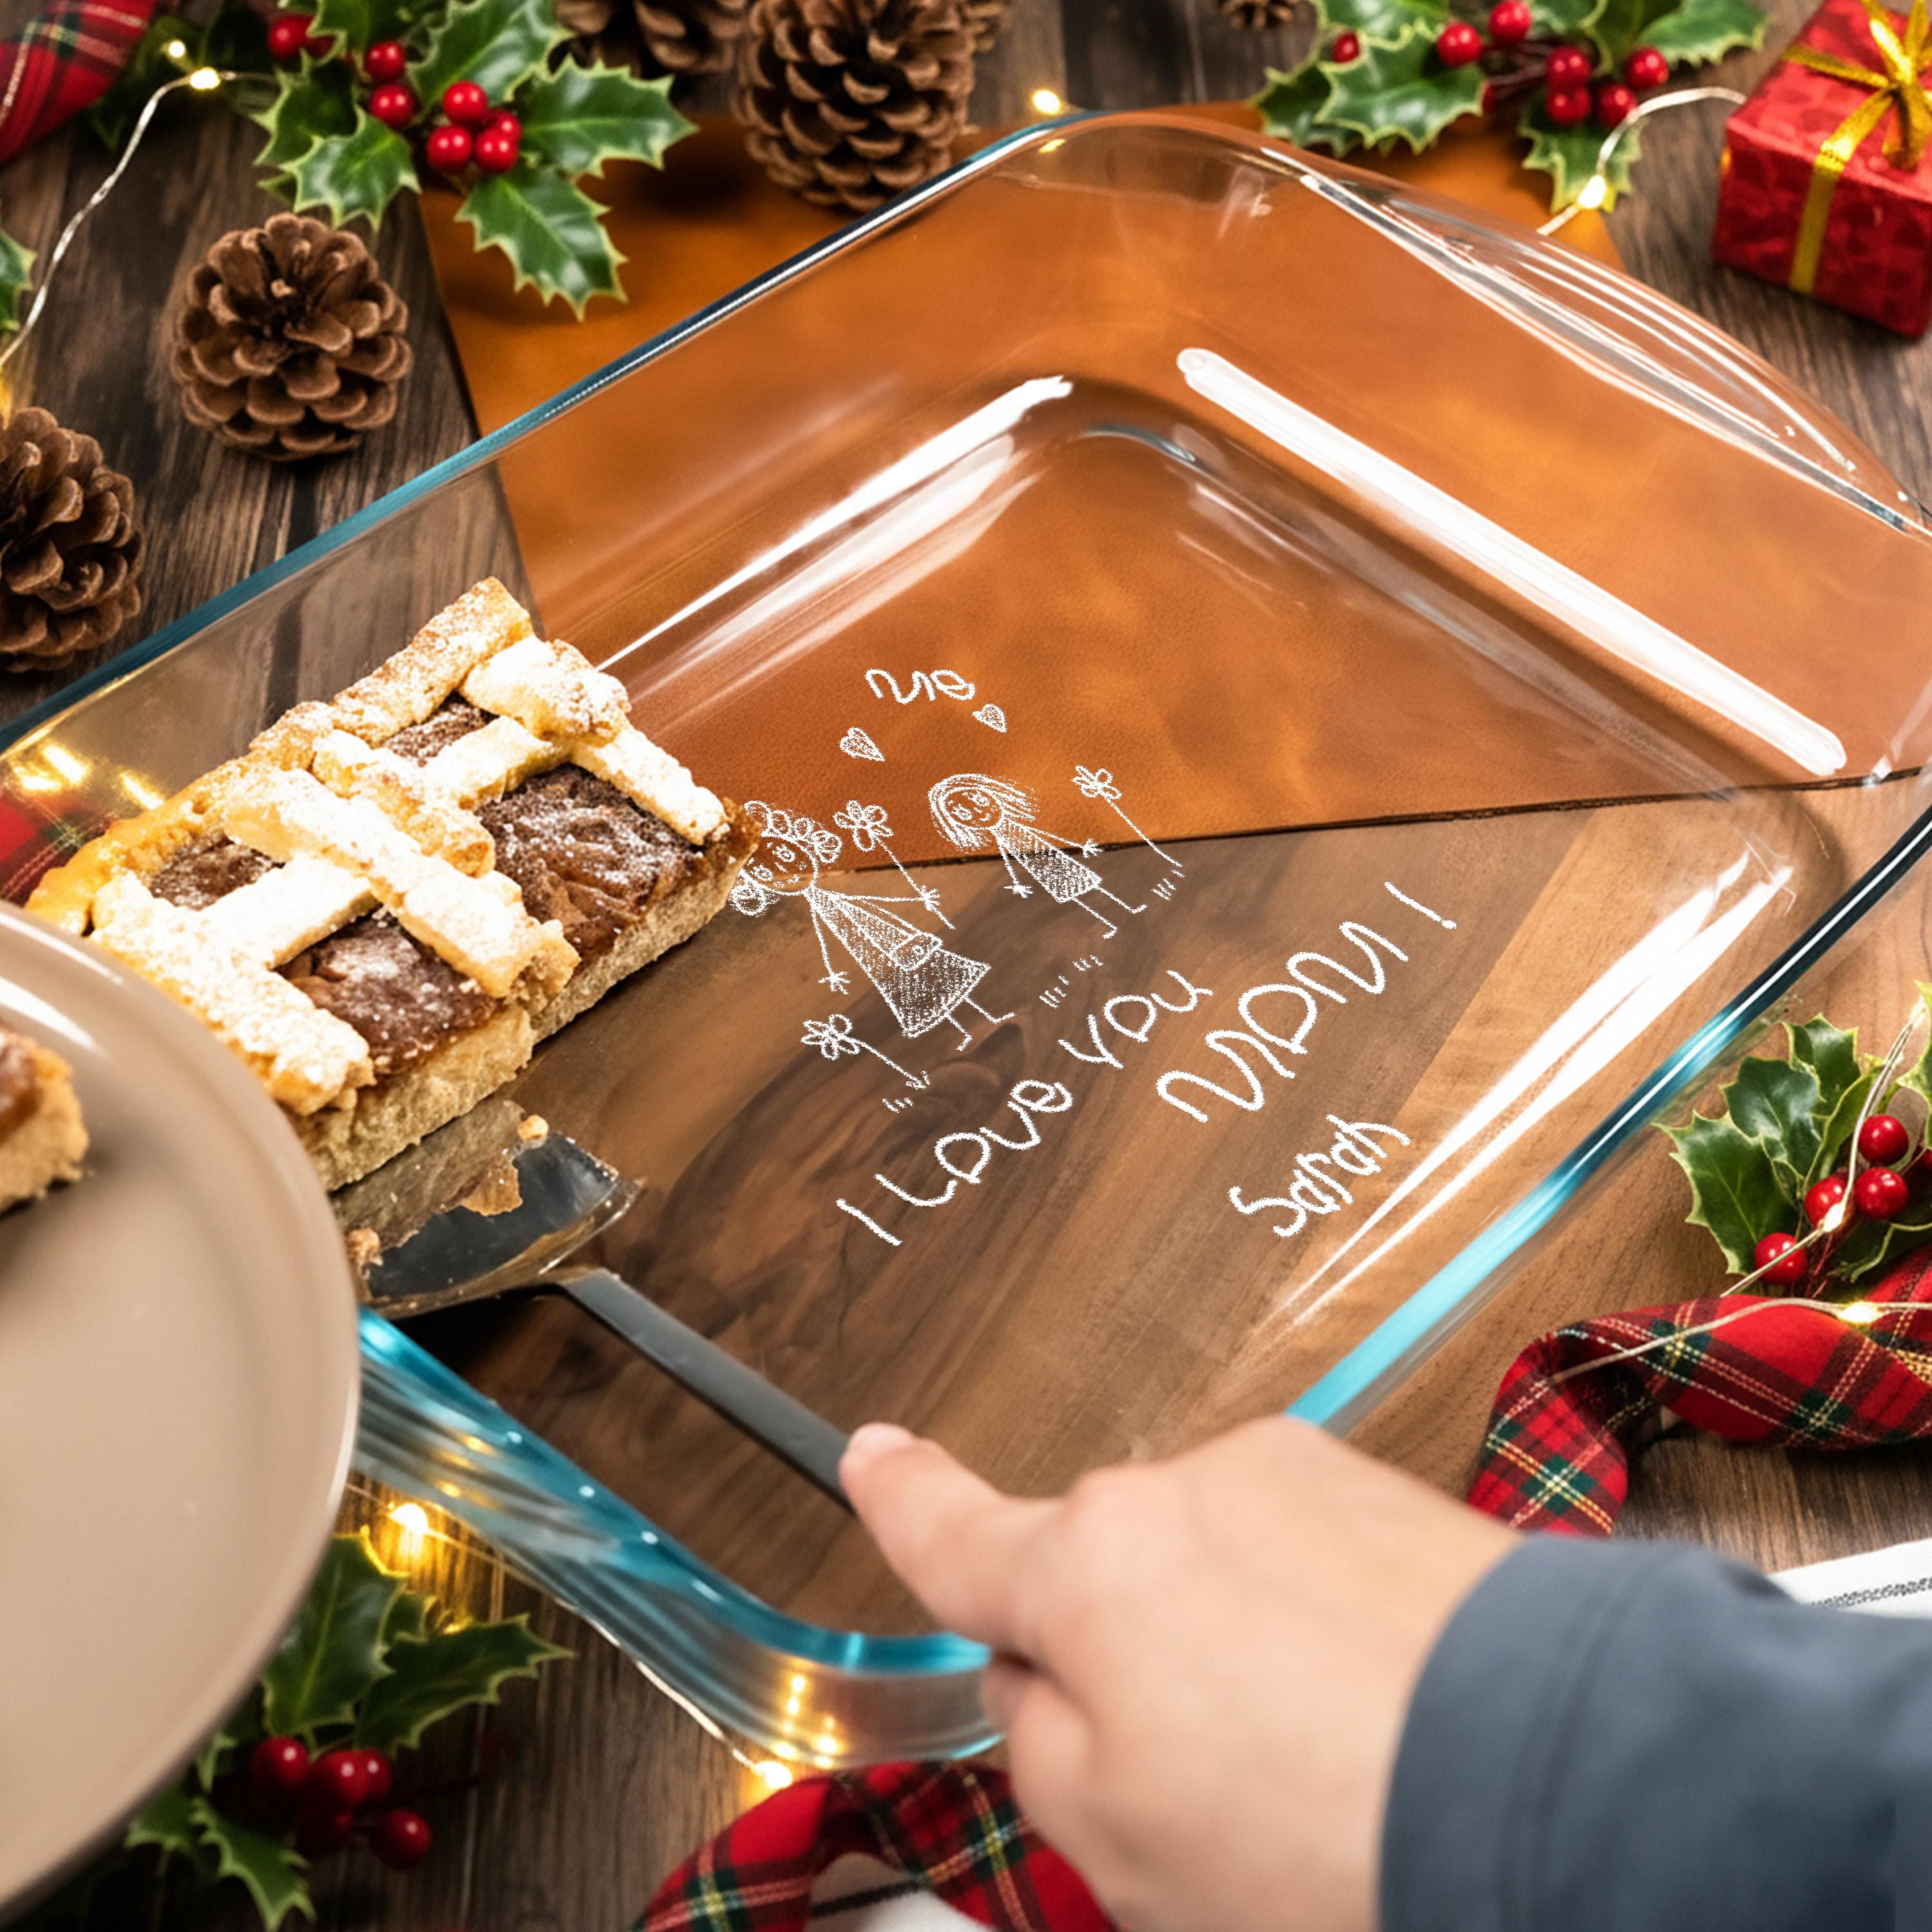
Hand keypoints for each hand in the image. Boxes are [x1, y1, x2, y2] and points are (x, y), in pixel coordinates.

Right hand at [841, 1417, 1513, 1931]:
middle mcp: (1190, 1492)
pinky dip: (1331, 1641)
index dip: (903, 1500)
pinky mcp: (1401, 1497)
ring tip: (1331, 1771)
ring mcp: (1303, 1482)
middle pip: (1112, 1580)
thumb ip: (1038, 1739)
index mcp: (1092, 1568)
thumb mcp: (1117, 1841)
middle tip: (1213, 1790)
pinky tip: (1385, 1722)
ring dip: (1247, 1656)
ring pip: (1222, 1576)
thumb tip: (1038, 1674)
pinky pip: (1321, 1570)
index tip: (873, 1456)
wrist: (1571, 1785)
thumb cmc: (1338, 1831)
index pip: (959, 1533)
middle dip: (1133, 1664)